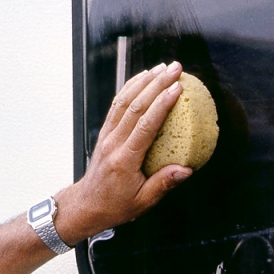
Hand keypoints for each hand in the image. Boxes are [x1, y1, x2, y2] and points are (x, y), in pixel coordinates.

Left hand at [54, 61, 191, 244]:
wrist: (87, 205)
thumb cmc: (116, 205)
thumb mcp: (143, 202)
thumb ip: (164, 184)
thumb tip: (186, 170)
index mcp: (125, 159)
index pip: (145, 125)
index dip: (161, 104)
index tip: (177, 88)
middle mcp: (114, 143)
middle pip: (135, 106)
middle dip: (157, 84)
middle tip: (175, 69)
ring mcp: (107, 135)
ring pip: (124, 101)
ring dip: (144, 81)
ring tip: (161, 67)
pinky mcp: (106, 132)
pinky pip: (118, 105)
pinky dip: (130, 88)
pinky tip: (143, 78)